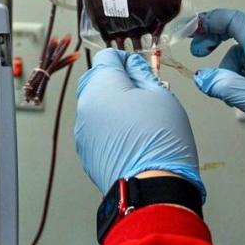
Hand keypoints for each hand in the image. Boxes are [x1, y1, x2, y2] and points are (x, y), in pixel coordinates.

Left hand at [75, 49, 204, 198]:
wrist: (151, 188)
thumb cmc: (160, 141)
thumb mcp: (162, 96)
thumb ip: (143, 74)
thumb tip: (134, 65)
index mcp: (102, 85)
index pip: (107, 56)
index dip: (126, 59)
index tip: (140, 68)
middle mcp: (85, 104)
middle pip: (96, 79)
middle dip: (117, 81)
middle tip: (142, 94)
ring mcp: (82, 128)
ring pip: (95, 104)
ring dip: (112, 104)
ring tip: (139, 119)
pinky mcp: (85, 148)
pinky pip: (94, 126)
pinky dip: (108, 125)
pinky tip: (129, 137)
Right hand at [191, 8, 244, 195]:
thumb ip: (228, 87)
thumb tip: (202, 78)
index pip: (239, 22)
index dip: (212, 20)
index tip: (191, 31)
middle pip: (237, 35)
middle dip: (214, 39)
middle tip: (197, 52)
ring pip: (238, 59)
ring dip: (224, 71)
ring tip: (224, 93)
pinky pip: (244, 78)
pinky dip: (232, 84)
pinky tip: (234, 101)